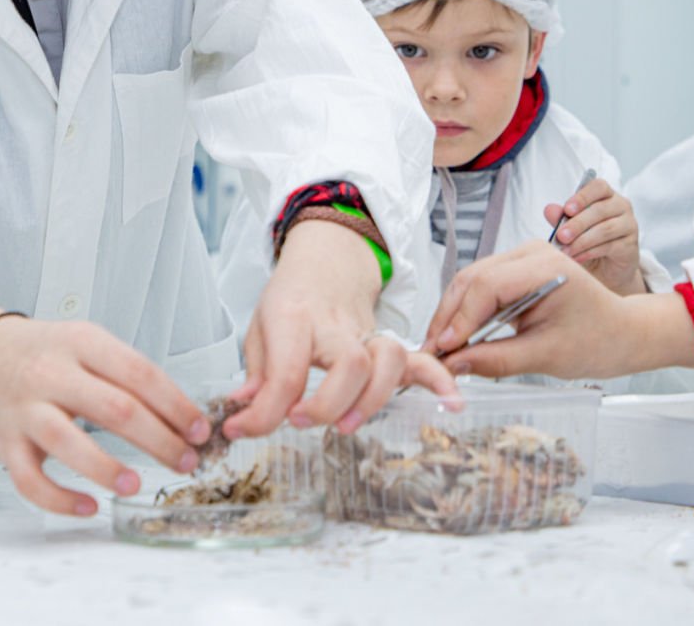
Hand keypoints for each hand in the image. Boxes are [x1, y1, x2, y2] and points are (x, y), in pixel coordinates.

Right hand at [0, 289, 208, 516]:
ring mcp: (25, 410)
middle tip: (185, 461)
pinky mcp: (5, 443)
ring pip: (69, 443)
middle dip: (159, 440)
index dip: (176, 404)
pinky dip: (60, 499)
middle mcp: (52, 373)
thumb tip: (180, 415)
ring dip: (108, 469)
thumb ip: (125, 373)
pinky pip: (31, 480)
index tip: (199, 430)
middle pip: (115, 408)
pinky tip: (88, 506)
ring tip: (135, 483)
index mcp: (82, 342)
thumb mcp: (85, 343)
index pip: (140, 373)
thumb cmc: (42, 353)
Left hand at [230, 221, 456, 437]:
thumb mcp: (259, 329)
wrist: (327, 264)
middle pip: (349, 364)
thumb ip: (256, 375)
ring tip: (347, 426)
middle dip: (328, 403)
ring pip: (387, 361)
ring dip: (371, 400)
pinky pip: (421, 360)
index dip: (265, 411)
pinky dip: (438, 381)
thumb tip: (243, 414)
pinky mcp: (387, 345)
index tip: (245, 429)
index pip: (285, 371)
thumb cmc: (292, 299)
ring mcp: (367, 335)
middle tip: (300, 421)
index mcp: (294, 318)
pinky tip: (450, 402)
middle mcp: (335, 327)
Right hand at [421, 242, 693, 380]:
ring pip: (471, 281)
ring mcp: (523, 257)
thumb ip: (497, 359)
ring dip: (453, 314)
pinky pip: (481, 286)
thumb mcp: (547, 357)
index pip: (486, 286)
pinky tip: (457, 337)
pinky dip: (466, 311)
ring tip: (440, 350)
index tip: (441, 351)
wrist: (624, 333)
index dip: (459, 319)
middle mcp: (531, 252)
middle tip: (431, 354)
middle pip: (471, 278)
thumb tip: (453, 365)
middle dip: (448, 316)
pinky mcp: (517, 269)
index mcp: (545, 266)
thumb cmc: (598, 342)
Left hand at [545, 176, 644, 294]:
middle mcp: (621, 206)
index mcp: (606, 195)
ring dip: (582, 241)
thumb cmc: (588, 242)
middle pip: (600, 210)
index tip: (567, 209)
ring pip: (605, 229)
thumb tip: (549, 210)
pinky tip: (577, 257)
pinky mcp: (630, 245)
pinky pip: (610, 246)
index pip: (598, 187)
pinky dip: (590, 252)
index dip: (582, 197)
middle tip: (561, 236)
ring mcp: (629, 225)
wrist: (606, 269)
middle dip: (577, 223)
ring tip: (566, 250)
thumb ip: (561, 218)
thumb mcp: (572, 230)